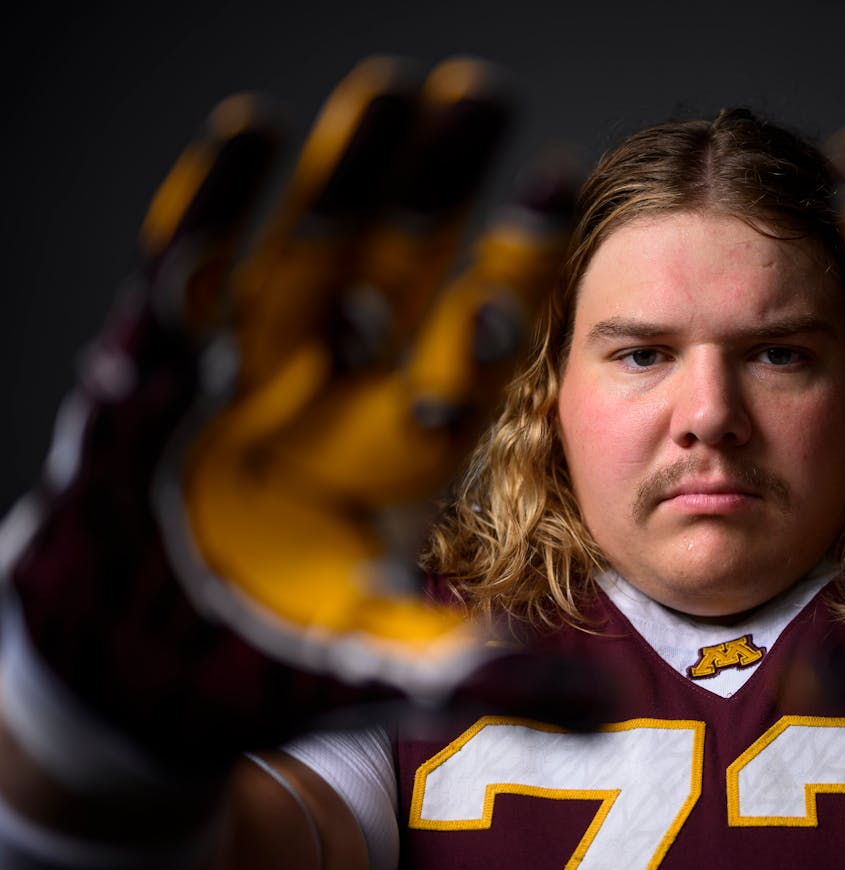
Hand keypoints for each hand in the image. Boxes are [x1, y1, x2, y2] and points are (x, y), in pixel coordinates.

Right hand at [3, 57, 588, 762]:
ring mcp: (249, 375)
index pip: (468, 344)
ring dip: (342, 177)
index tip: (561, 197)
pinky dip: (210, 212)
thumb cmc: (265, 669)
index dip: (512, 271)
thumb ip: (486, 670)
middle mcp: (336, 396)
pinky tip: (248, 139)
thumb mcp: (382, 667)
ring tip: (388, 91)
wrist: (143, 675)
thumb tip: (606, 706)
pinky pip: (187, 280)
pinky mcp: (161, 374)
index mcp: (400, 451)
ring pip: (304, 254)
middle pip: (396, 272)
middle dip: (436, 189)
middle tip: (484, 97)